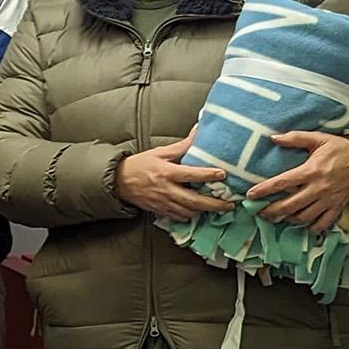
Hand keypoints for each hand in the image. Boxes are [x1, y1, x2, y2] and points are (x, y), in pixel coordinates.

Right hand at [114, 128, 230, 221]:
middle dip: (214, 204)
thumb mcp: (160, 152)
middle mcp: (166, 189)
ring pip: (189, 212)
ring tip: (217, 208)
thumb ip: (182, 146)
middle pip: (194, 201)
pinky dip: (190, 216)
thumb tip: (198, 131)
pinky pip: (179, 217)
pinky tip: (197, 211)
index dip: (208, 175)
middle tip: (229, 204)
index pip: (191, 175)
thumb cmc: (140, 165)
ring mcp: (163, 202)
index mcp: (166, 173)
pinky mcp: (160, 210)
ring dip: (204, 211)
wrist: (119, 181)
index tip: (222, 174)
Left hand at [246, 131, 348, 233]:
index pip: (282, 183)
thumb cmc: (340, 149)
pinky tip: (302, 225)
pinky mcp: (338, 207)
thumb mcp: (318, 139)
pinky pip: (323, 223)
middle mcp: (318, 188)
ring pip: (304, 216)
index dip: (264, 190)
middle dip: (272, 211)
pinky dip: (311, 227)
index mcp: (310, 171)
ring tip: (277, 218)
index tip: (250, 195)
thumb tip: (273, 138)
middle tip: (259, 212)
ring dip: (288, 219)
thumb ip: (295, 138)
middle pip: (290, 205)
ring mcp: (328, 200)